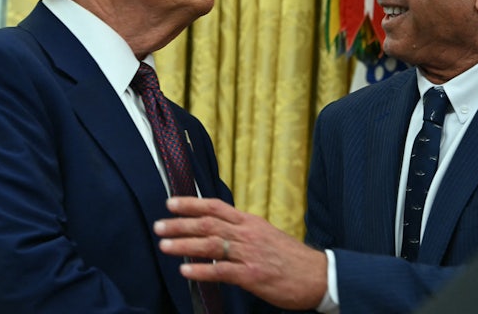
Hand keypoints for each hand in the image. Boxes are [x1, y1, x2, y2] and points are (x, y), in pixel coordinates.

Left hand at [154, 196, 327, 309]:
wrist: (318, 275)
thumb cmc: (291, 257)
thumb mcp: (266, 235)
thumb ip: (242, 231)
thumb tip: (217, 230)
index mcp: (250, 222)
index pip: (216, 207)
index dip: (192, 204)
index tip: (170, 202)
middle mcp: (248, 234)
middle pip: (208, 224)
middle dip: (180, 224)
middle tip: (159, 225)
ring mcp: (250, 254)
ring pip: (211, 245)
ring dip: (185, 245)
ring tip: (165, 246)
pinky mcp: (252, 275)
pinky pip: (222, 271)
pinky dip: (202, 270)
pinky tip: (186, 271)